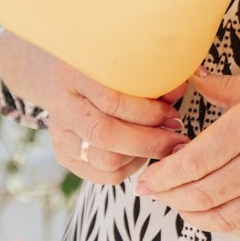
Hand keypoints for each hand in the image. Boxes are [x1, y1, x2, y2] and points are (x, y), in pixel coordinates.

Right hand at [36, 53, 188, 186]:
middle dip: (149, 141)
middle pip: (107, 135)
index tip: (172, 114)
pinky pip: (104, 176)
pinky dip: (130, 168)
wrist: (58, 78)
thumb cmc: (98, 68)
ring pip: (106, 161)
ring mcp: (61, 137)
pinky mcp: (65, 157)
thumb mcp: (118, 64)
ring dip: (141, 156)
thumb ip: (149, 78)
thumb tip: (180, 90)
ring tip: (159, 144)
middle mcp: (64, 109)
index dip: (147, 112)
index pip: (111, 101)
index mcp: (74, 77)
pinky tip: (141, 154)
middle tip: (176, 140)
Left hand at [135, 61, 239, 237]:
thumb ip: (225, 87)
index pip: (194, 161)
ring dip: (194, 214)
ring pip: (224, 217)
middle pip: (202, 193)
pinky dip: (228, 225)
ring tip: (179, 203)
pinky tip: (215, 214)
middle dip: (170, 197)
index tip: (146, 178)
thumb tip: (193, 79)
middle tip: (152, 193)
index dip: (163, 175)